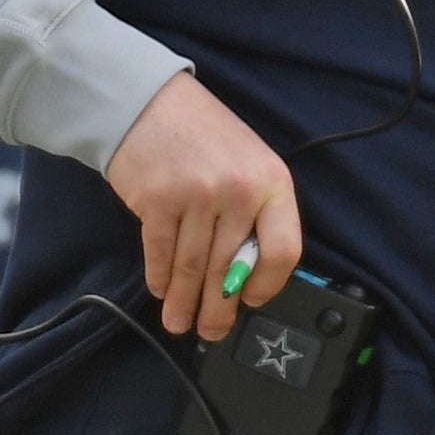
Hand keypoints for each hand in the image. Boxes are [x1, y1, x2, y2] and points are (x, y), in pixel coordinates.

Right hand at [104, 72, 302, 341]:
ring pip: (193, 267)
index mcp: (273, 183)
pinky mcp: (157, 201)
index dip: (268, 284)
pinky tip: (161, 290)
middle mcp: (239, 191)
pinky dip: (160, 278)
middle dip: (219, 308)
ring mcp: (197, 196)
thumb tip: (247, 277)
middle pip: (231, 268)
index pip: (284, 250)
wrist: (151, 103)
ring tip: (181, 323)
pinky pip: (161, 253)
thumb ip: (257, 214)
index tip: (251, 299)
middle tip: (212, 331)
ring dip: (185, 303)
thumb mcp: (250, 166)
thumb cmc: (207, 138)